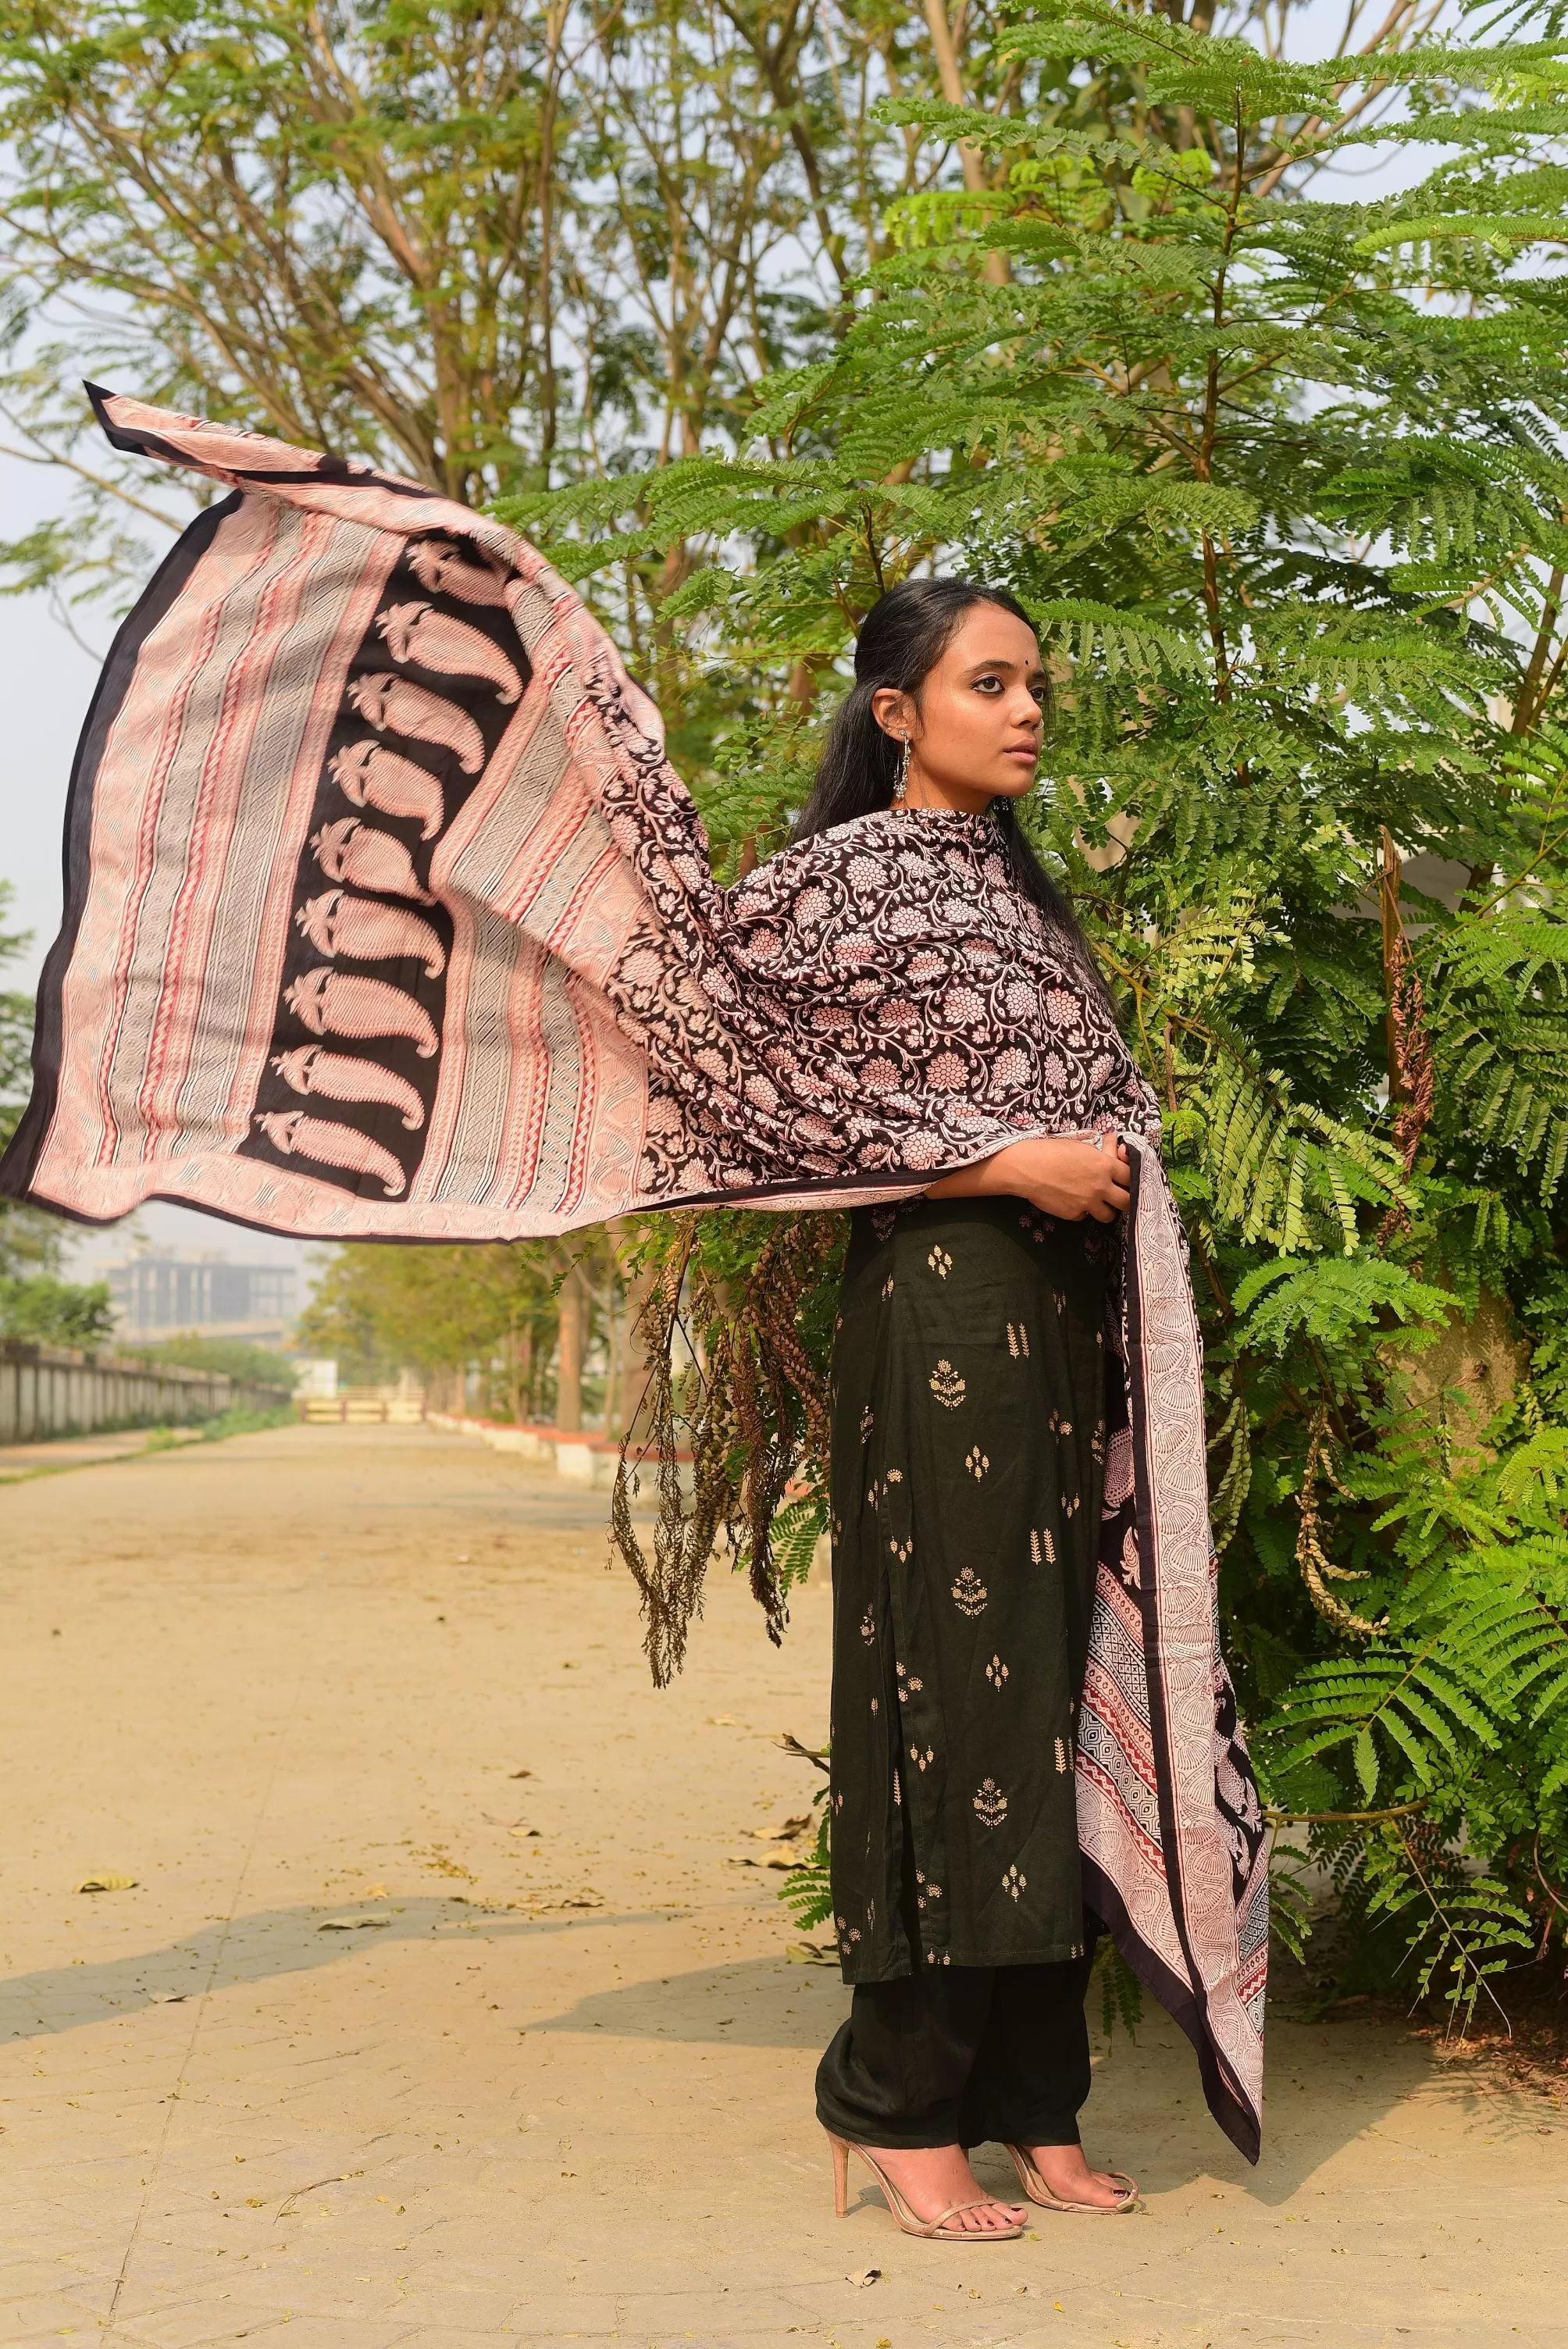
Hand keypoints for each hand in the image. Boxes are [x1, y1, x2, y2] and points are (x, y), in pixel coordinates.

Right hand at [927, 1134, 1130, 1221]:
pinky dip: (1081, 1211)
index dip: (1130, 1179)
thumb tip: (1116, 1142)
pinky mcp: (1074, 1214)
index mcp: (1105, 1165)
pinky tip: (1072, 1201)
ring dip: (1105, 1210)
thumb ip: (1103, 1148)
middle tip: (1118, 1198)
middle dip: (1125, 1200)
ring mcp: (1088, 1202)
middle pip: (1127, 1201)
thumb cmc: (1053, 1150)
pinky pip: (1084, 1216)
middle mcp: (1101, 1186)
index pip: (1131, 1177)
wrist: (1028, 1167)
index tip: (1126, 1180)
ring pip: (1109, 1215)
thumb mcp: (1081, 1144)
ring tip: (1097, 1203)